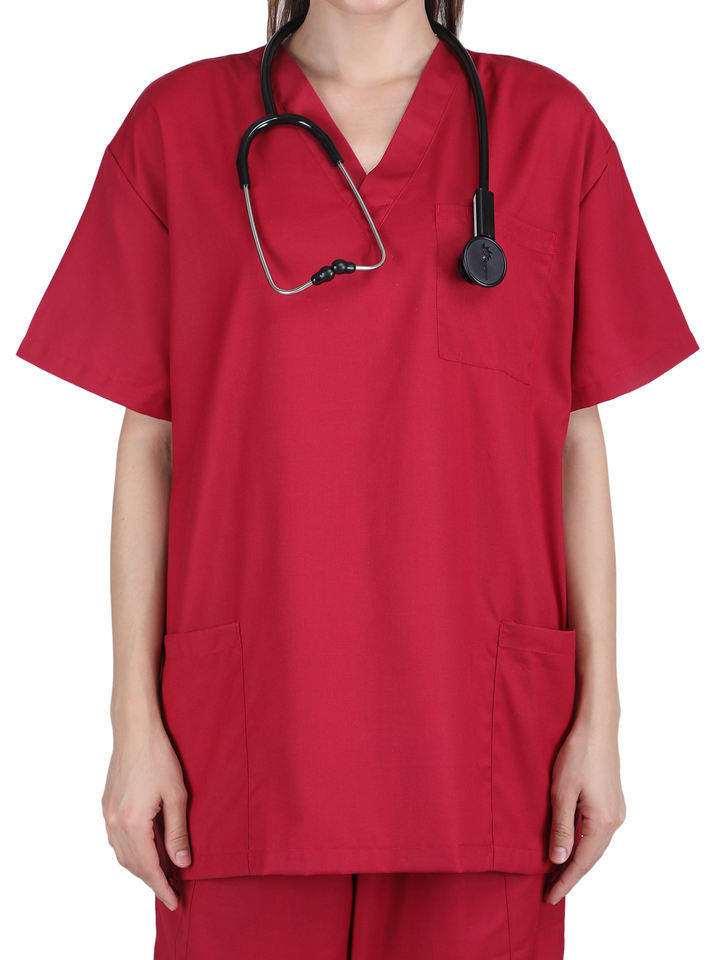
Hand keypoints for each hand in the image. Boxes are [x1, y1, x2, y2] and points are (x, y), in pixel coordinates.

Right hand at [101, 720, 190, 910]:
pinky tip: (147, 848)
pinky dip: (132, 851)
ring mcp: (108, 815)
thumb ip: (177, 832)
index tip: (174, 902)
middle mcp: (115, 823)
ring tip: (164, 871)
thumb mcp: (176, 795)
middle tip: (174, 889)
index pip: (148, 868)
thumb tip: (182, 862)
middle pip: (133, 865)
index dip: (162, 887)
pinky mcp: (106, 805)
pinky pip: (117, 839)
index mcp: (133, 823)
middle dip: (153, 880)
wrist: (134, 730)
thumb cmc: (158, 757)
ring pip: (123, 854)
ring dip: (141, 866)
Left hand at [544, 715, 625, 903]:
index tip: (550, 897)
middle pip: (591, 858)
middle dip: (570, 875)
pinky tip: (571, 846)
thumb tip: (558, 860)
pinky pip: (597, 832)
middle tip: (550, 892)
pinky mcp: (613, 802)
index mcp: (602, 822)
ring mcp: (616, 811)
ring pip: (595, 846)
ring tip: (557, 874)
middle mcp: (614, 820)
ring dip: (577, 860)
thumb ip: (561, 827)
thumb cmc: (577, 755)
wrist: (597, 728)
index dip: (565, 881)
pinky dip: (584, 845)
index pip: (581, 862)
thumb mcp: (562, 792)